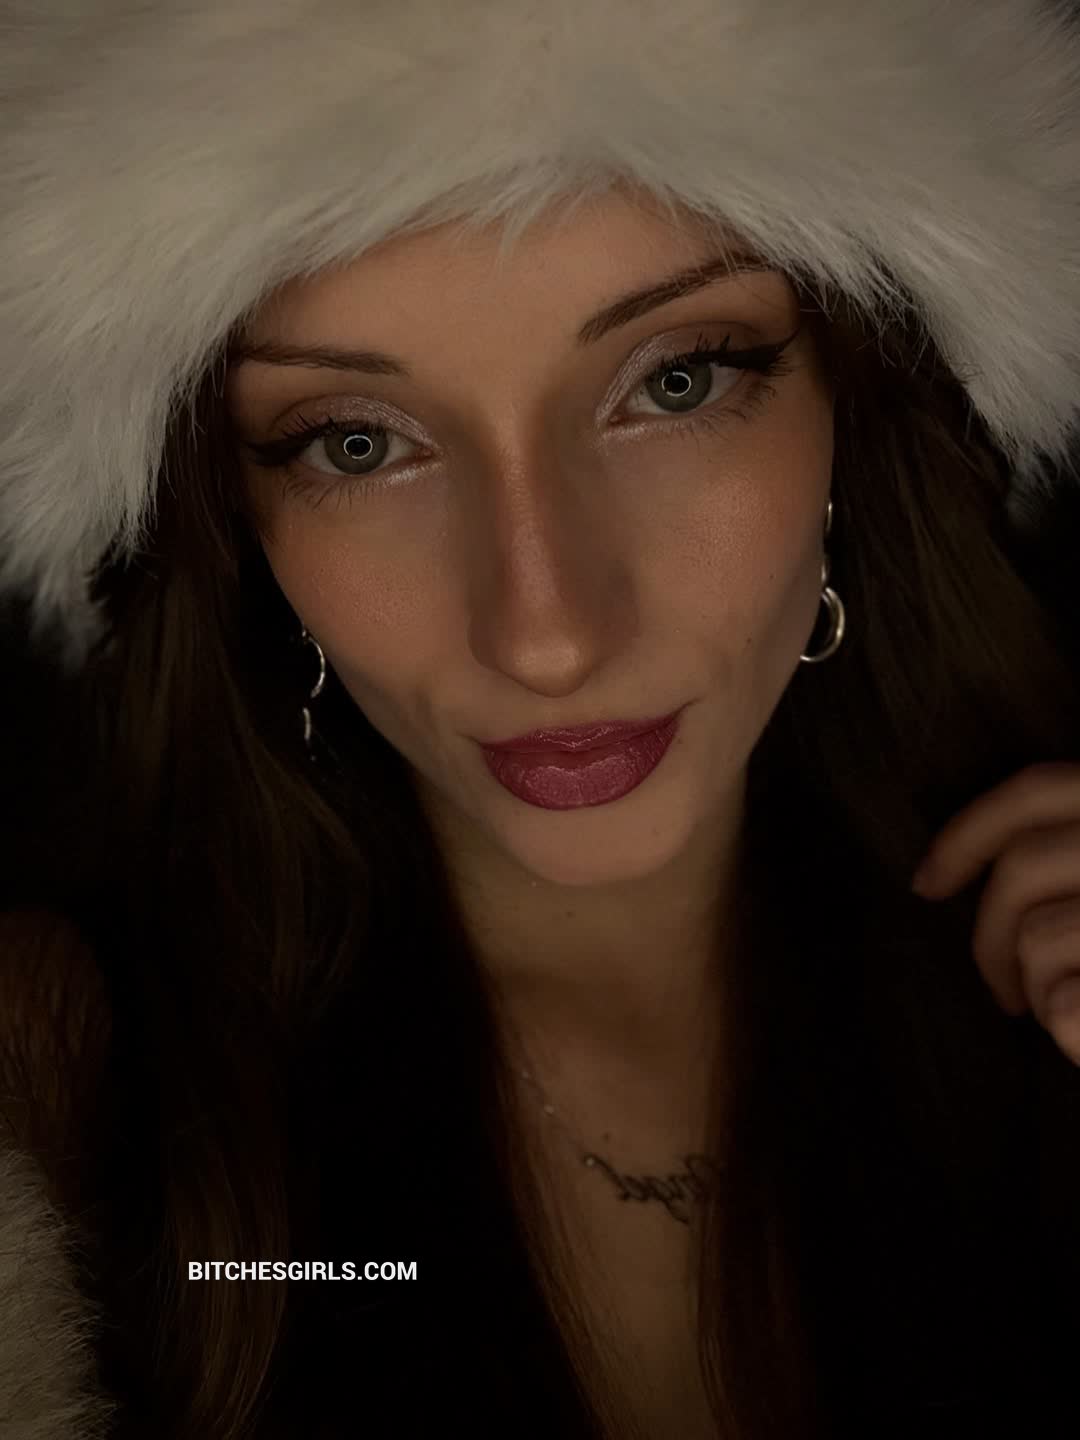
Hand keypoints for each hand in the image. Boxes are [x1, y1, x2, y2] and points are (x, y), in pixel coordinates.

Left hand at [910, 762, 1079, 1065]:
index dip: (966, 832)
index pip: (1035, 791)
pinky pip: (1067, 1000)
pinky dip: (1063, 1021)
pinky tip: (1079, 1035)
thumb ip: (1067, 865)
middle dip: (987, 937)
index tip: (925, 884)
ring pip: (1039, 936)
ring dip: (1033, 986)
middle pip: (1022, 870)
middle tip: (1001, 994)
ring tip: (1061, 1013)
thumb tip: (947, 876)